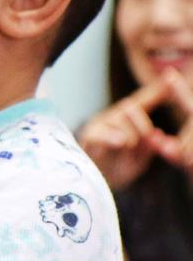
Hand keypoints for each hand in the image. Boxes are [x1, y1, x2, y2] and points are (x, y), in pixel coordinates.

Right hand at [80, 69, 192, 189]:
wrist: (92, 185)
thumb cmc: (117, 169)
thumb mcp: (139, 161)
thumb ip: (148, 148)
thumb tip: (157, 134)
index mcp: (129, 121)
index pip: (144, 100)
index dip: (158, 89)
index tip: (171, 75)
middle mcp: (114, 117)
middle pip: (132, 107)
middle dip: (143, 125)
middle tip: (145, 141)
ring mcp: (100, 124)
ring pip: (119, 119)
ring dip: (129, 136)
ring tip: (127, 149)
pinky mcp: (88, 136)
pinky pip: (102, 132)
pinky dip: (113, 137)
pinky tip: (121, 142)